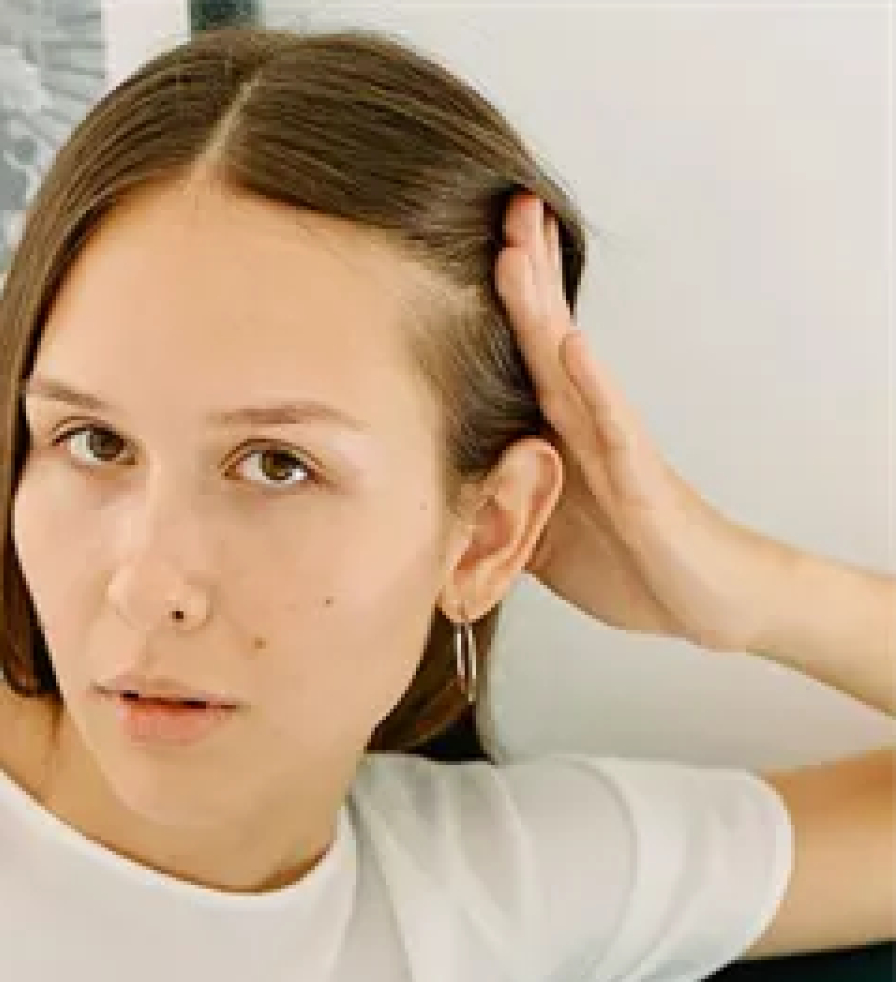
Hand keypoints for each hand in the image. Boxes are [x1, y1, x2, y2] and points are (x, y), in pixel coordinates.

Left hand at [495, 193, 784, 652]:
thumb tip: (448, 508)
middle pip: (545, 340)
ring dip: (542, 308)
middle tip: (507, 207)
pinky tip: (573, 345)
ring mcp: (615, 448)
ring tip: (519, 248)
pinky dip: (593, 385)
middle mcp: (587, 429)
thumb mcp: (543, 541)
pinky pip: (613, 428)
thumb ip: (504, 511)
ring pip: (570, 367)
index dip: (508, 305)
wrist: (705, 602)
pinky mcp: (640, 481)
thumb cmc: (631, 565)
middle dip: (525, 274)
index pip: (528, 359)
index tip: (486, 244)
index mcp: (562, 440)